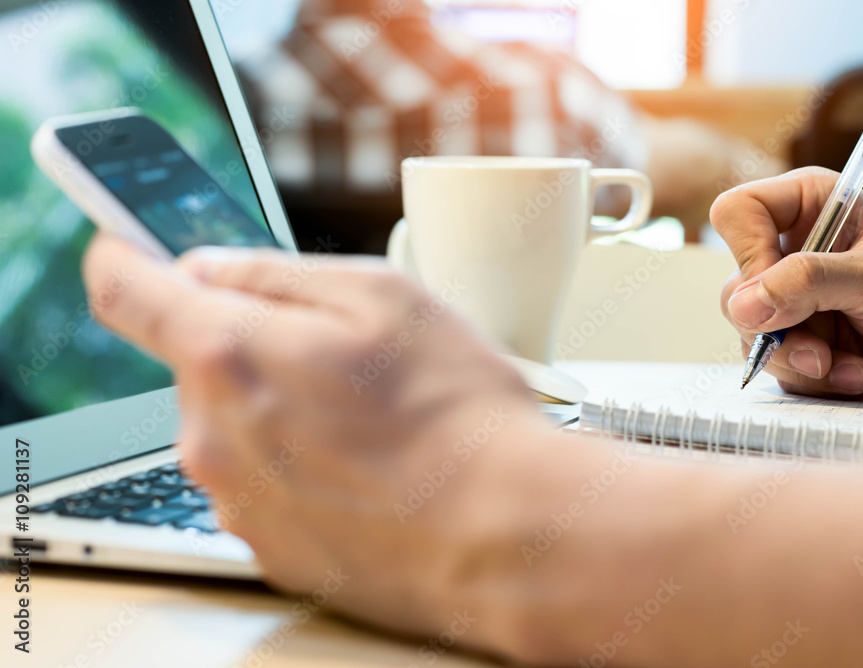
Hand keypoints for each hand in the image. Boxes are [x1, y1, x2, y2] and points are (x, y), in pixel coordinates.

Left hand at [81, 236, 547, 641]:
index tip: (126, 246)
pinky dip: (298, 465)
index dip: (120, 255)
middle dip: (249, 343)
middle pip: (197, 363)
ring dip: (277, 408)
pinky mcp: (268, 549)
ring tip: (366, 420)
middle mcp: (210, 436)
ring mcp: (236, 501)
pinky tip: (366, 467)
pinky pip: (262, 482)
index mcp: (229, 355)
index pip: (125, 289)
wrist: (502, 535)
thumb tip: (211, 269)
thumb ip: (276, 273)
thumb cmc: (456, 412)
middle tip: (336, 352)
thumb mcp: (382, 297)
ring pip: (232, 425)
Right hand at [710, 167, 862, 399]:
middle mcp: (795, 253)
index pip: (738, 214)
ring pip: (753, 336)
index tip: (775, 287)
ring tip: (850, 368)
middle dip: (778, 328)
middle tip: (817, 349)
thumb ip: (810, 283)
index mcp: (811, 208)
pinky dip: (818, 381)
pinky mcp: (806, 345)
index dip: (747, 252)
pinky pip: (780, 369)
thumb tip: (745, 304)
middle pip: (737, 288)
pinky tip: (859, 375)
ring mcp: (797, 304)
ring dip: (803, 362)